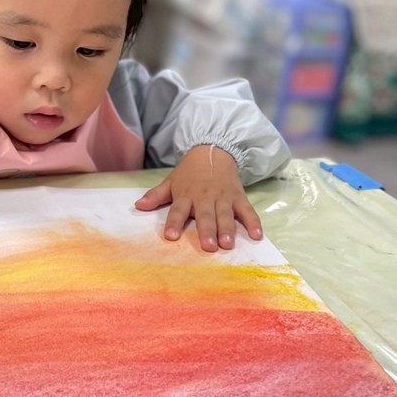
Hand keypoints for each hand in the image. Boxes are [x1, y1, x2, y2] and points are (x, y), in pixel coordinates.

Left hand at [134, 145, 261, 250]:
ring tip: (228, 244)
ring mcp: (223, 197)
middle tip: (208, 247)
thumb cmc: (189, 172)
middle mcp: (205, 197)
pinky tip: (258, 235)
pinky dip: (253, 222)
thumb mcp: (171, 181)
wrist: (213, 150)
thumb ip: (156, 195)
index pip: (178, 210)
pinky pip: (247, 210)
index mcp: (186, 194)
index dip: (174, 223)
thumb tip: (138, 206)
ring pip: (226, 215)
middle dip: (207, 231)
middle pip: (205, 215)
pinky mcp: (239, 196)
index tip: (170, 236)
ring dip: (227, 229)